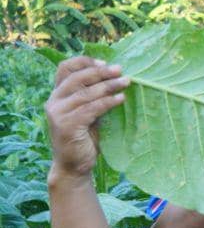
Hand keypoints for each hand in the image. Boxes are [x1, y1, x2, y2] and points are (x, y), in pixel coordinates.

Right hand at [45, 57, 128, 178]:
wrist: (74, 165)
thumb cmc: (84, 138)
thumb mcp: (88, 113)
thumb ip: (93, 97)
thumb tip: (115, 78)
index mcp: (57, 95)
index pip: (65, 68)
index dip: (84, 62)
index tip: (105, 62)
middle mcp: (54, 101)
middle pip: (77, 77)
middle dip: (100, 72)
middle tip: (120, 70)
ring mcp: (58, 113)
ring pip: (86, 93)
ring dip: (108, 86)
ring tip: (126, 82)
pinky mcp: (67, 125)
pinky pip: (91, 109)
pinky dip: (108, 102)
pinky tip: (121, 99)